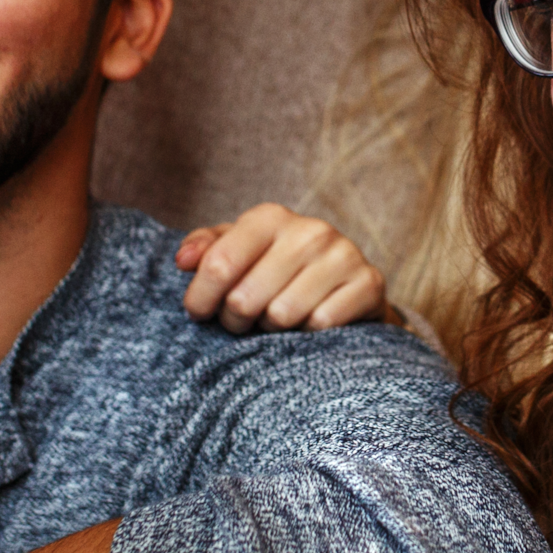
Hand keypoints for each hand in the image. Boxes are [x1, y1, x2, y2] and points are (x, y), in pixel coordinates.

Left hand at [174, 205, 386, 332]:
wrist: (344, 284)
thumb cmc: (275, 270)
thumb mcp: (237, 252)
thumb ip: (205, 250)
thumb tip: (183, 260)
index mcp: (270, 217)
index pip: (218, 264)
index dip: (200, 298)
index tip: (199, 313)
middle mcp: (310, 230)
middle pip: (244, 298)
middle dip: (235, 320)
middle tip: (242, 320)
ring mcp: (344, 254)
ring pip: (282, 315)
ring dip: (272, 329)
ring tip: (276, 319)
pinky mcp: (369, 283)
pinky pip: (321, 325)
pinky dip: (309, 335)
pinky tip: (309, 323)